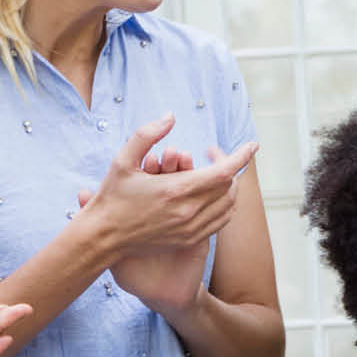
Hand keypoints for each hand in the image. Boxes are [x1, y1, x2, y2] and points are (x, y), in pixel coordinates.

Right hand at [77, 116, 253, 266]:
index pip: (225, 171)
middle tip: (215, 155)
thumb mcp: (123, 160)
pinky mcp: (189, 240)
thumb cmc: (112, 196)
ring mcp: (191, 229)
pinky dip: (224, 205)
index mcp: (176, 190)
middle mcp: (189, 211)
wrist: (104, 237)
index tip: (252, 145)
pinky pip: (220, 221)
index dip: (242, 156)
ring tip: (217, 173)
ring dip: (229, 186)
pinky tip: (214, 195)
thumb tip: (171, 116)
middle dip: (230, 166)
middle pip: (230, 186)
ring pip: (229, 205)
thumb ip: (147, 134)